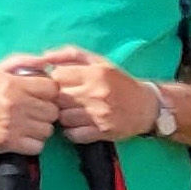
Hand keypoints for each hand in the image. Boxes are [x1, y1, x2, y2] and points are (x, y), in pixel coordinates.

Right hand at [0, 56, 62, 154]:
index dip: (50, 93)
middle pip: (53, 111)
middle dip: (46, 112)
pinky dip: (32, 144)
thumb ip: (23, 61)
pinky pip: (37, 146)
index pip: (53, 89)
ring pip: (47, 130)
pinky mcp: (7, 142)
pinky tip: (23, 137)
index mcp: (14, 84)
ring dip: (40, 129)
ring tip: (27, 125)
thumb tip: (47, 62)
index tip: (42, 96)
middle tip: (34, 112)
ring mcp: (12, 125)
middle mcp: (15, 104)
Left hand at [34, 44, 159, 143]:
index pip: (56, 76)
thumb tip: (43, 57)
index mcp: (95, 73)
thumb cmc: (119, 82)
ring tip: (74, 112)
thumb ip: (70, 55)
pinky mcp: (102, 132)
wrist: (147, 106)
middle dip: (59, 99)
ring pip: (62, 117)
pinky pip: (72, 134)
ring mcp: (99, 114)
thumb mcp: (99, 62)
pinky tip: (79, 125)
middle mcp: (97, 93)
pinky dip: (72, 131)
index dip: (56, 80)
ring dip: (64, 116)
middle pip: (57, 98)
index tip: (62, 84)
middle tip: (67, 99)